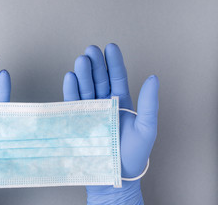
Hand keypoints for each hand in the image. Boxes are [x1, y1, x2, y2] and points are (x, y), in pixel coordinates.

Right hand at [63, 44, 158, 203]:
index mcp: (121, 102)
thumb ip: (149, 103)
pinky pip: (73, 102)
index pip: (117, 77)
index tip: (111, 47)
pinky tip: (70, 77)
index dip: (113, 62)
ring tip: (81, 60)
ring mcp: (90, 111)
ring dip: (82, 74)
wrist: (115, 175)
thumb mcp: (146, 128)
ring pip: (85, 88)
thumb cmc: (133, 155)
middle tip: (91, 50)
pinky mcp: (78, 120)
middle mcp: (105, 103)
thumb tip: (153, 78)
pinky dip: (71, 90)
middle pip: (99, 79)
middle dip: (95, 64)